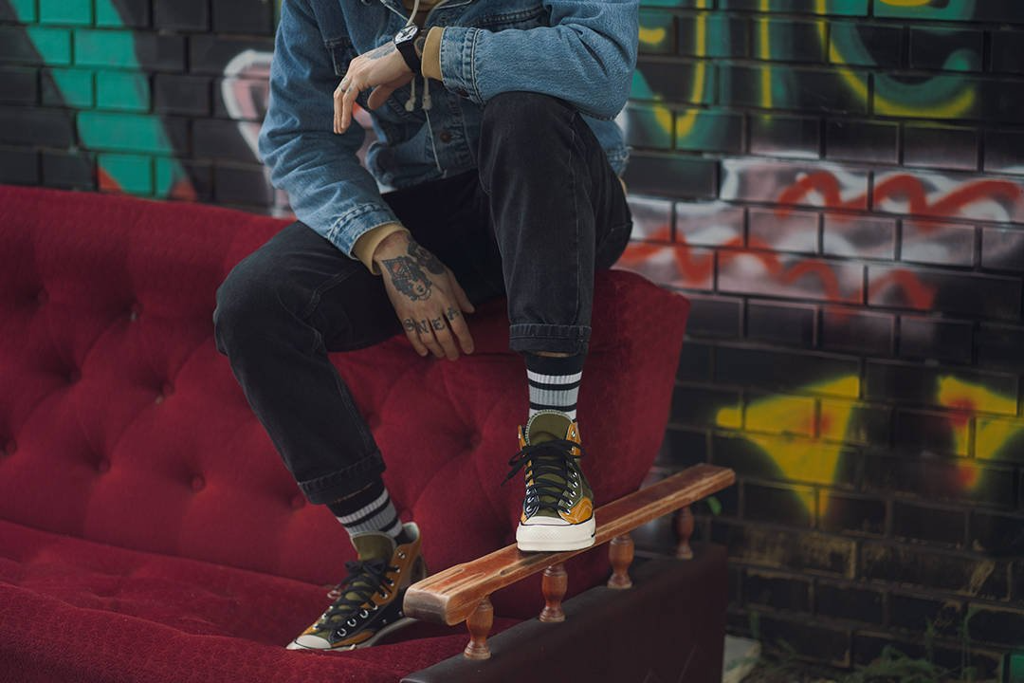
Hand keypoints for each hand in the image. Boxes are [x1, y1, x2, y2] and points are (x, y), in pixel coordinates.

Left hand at [334, 41, 414, 133]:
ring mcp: (355, 72)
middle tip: (338, 128)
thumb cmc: (401, 68)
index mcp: (358, 67)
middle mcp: (353, 68)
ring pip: (341, 98)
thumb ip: (378, 95)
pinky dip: (345, 114)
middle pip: (339, 93)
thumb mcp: (388, 85)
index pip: (346, 89)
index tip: (344, 119)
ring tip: (340, 130)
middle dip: (338, 112)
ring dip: (339, 116)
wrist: (407, 57)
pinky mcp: (359, 78)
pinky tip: (345, 125)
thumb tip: (370, 106)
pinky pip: (348, 100)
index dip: (343, 105)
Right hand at [374, 231, 476, 359]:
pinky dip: (418, 345)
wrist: (399, 258)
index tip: (469, 349)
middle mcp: (433, 309)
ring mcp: (417, 313)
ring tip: (441, 355)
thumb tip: (471, 310)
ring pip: (429, 339)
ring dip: (436, 350)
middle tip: (455, 356)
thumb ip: (460, 295)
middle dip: (451, 350)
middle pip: (445, 337)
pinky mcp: (403, 314)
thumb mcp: (449, 276)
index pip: (459, 326)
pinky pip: (412, 335)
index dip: (466, 340)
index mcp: (446, 299)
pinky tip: (424, 351)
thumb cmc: (427, 264)